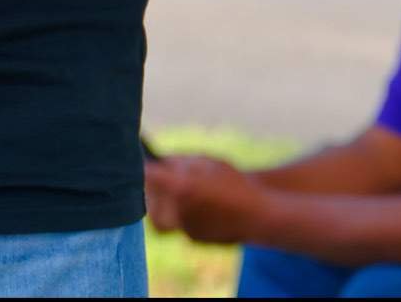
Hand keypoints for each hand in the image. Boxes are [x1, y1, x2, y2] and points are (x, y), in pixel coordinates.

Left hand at [145, 155, 265, 243]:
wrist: (261, 214)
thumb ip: (178, 162)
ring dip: (163, 204)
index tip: (139, 162)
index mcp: (182, 186)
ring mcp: (187, 228)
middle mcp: (181, 210)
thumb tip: (157, 161)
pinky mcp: (195, 239)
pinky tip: (194, 205)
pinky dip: (180, 214)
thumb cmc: (232, 181)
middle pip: (148, 203)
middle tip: (153, 181)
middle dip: (149, 192)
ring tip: (176, 191)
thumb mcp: (205, 162)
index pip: (148, 176)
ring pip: (162, 216)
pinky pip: (178, 224)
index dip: (141, 168)